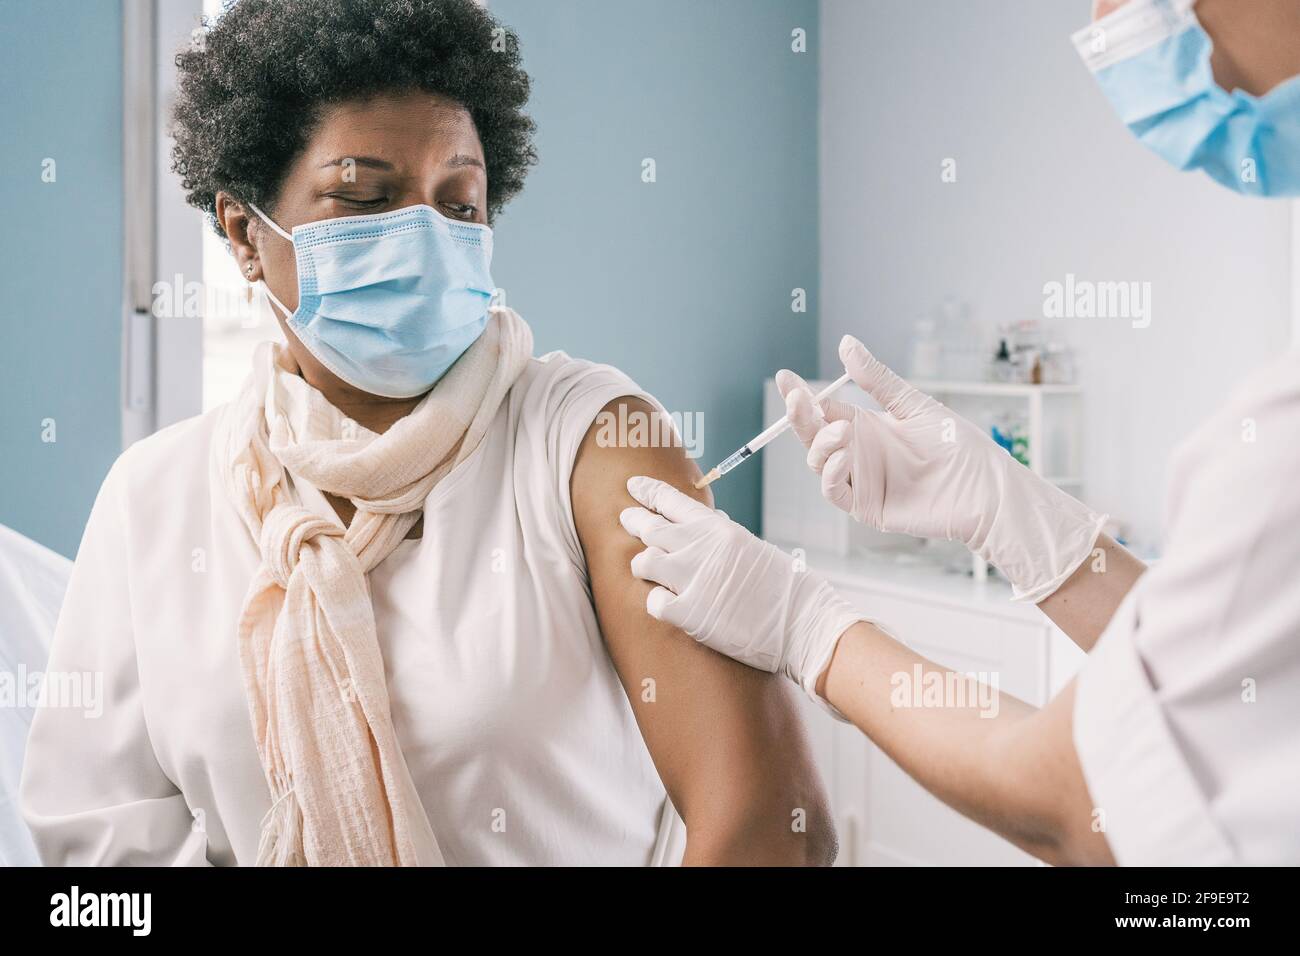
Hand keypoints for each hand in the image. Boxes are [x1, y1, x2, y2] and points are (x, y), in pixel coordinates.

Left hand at [619, 476, 865, 713]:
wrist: (802, 621)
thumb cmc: (785, 586)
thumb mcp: (752, 547)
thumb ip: (722, 537)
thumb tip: (707, 527)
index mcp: (718, 528)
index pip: (671, 500)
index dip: (647, 491)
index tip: (633, 485)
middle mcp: (700, 548)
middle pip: (650, 527)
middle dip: (634, 520)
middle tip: (626, 518)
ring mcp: (692, 579)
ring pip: (643, 562)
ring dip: (643, 566)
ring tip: (645, 569)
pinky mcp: (689, 613)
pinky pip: (653, 602)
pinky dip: (656, 603)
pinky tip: (664, 604)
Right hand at [778, 336, 1106, 601]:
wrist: (985, 489)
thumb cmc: (958, 447)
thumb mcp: (913, 405)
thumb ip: (877, 379)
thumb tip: (846, 343)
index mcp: (867, 428)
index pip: (824, 410)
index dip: (802, 395)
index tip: (785, 377)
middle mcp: (859, 454)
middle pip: (814, 436)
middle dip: (800, 417)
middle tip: (797, 399)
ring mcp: (861, 481)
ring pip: (819, 462)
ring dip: (821, 445)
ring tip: (842, 432)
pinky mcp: (866, 507)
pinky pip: (835, 491)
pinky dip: (831, 473)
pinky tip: (843, 455)